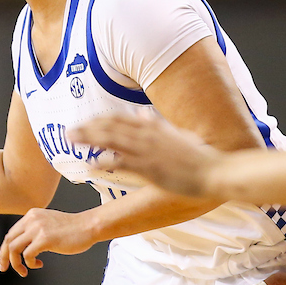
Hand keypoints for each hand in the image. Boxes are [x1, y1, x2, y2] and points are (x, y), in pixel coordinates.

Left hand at [0, 209, 95, 276]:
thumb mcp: (49, 223)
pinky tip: (39, 264)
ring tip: (23, 271)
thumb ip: (36, 230)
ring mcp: (37, 228)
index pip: (11, 232)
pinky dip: (29, 263)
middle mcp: (32, 219)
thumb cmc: (72, 229)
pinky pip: (27, 255)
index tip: (3, 258)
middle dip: (4, 257)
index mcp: (32, 215)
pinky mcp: (44, 239)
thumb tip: (22, 245)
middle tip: (4, 268)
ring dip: (15, 263)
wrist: (88, 226)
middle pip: (8, 240)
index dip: (4, 247)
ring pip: (13, 248)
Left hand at [70, 111, 222, 197]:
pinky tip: (90, 166)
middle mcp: (148, 135)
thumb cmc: (200, 156)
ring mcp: (148, 152)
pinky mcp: (151, 169)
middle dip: (88, 128)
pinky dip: (104, 163)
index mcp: (154, 127)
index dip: (100, 120)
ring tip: (72, 141)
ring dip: (90, 139)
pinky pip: (122, 163)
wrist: (216, 171)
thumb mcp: (177, 134)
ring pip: (112, 140)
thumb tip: (142, 113)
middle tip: (69, 131)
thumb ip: (157, 124)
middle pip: (111, 127)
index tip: (85, 123)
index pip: (120, 118)